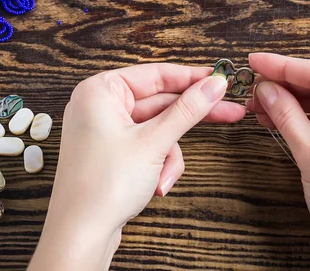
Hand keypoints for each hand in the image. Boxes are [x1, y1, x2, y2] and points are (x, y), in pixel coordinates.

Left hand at [29, 64, 244, 270]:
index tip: (220, 78)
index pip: (156, 74)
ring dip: (169, 154)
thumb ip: (187, 110)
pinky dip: (158, 163)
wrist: (80, 235)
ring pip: (157, 129)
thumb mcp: (154, 143)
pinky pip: (147, 145)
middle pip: (160, 102)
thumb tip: (213, 85)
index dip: (192, 77)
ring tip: (165, 176)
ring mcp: (105, 129)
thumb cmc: (103, 187)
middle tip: (228, 111)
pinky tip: (157, 184)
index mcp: (100, 91)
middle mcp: (100, 105)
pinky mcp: (112, 150)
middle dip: (189, 120)